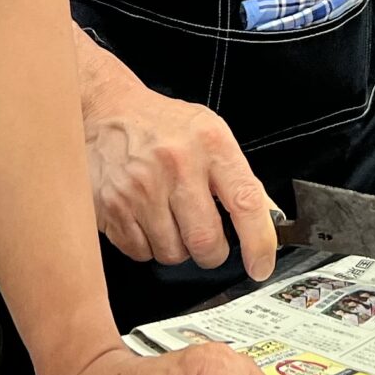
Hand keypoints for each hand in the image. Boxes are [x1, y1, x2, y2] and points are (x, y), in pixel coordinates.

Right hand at [80, 34, 278, 279]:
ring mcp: (140, 187)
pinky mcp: (111, 206)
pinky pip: (140, 252)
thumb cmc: (163, 125)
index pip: (245, 201)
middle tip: (206, 239)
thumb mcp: (210, 135)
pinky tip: (144, 216)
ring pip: (172, 253)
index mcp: (209, 143)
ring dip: (176, 247)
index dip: (259, 242)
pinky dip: (147, 244)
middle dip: (211, 252)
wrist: (107, 110)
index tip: (261, 264)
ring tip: (168, 216)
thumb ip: (238, 177)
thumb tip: (267, 220)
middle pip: (205, 241)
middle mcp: (176, 164)